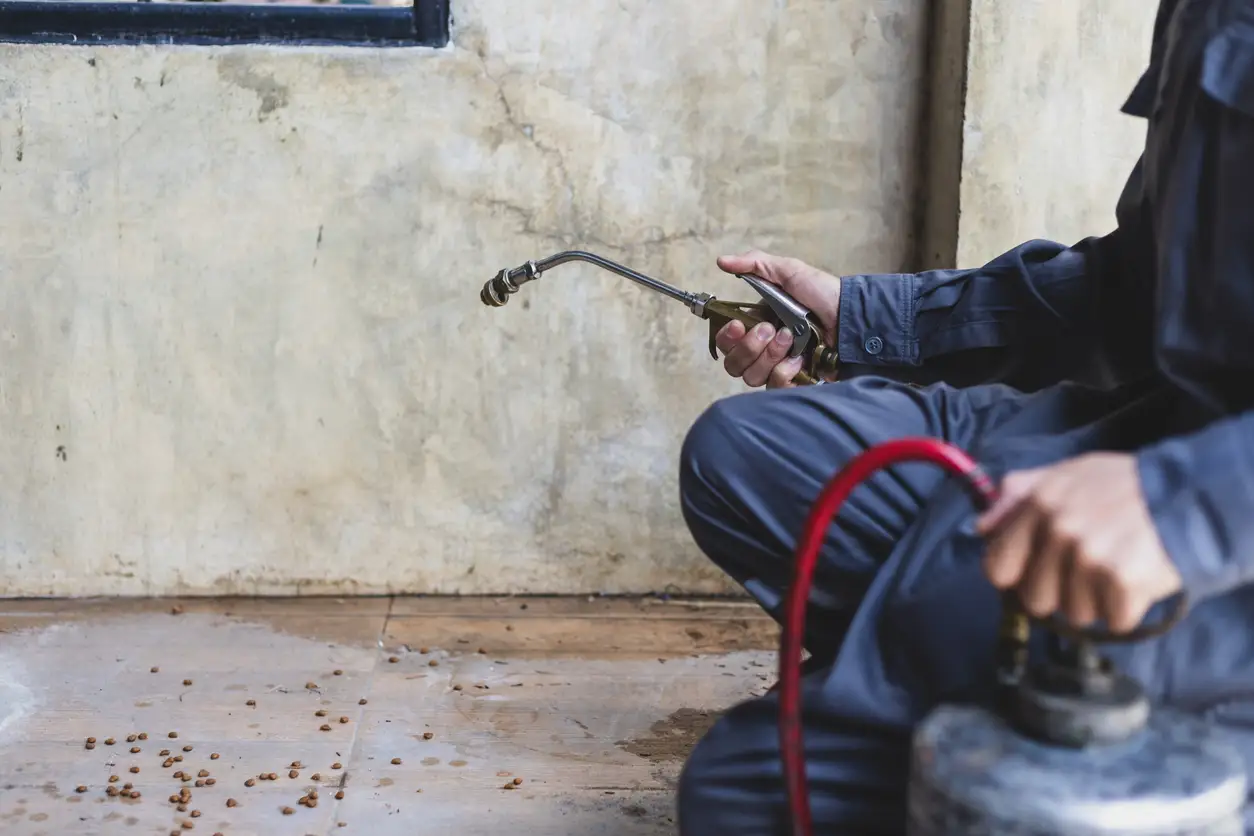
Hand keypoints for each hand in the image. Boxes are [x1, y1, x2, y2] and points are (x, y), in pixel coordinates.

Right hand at [712, 249, 841, 388]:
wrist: (850, 314)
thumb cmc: (822, 292)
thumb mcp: (788, 271)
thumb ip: (755, 265)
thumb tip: (722, 261)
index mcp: (756, 326)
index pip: (726, 344)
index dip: (726, 339)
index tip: (738, 325)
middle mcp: (763, 351)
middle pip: (734, 365)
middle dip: (749, 347)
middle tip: (771, 329)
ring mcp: (779, 368)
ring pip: (753, 377)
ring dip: (769, 356)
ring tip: (791, 339)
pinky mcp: (796, 382)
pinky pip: (776, 388)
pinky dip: (784, 373)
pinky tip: (799, 360)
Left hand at [975, 452, 1182, 633]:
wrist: (1191, 495)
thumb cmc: (1125, 486)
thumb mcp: (1067, 474)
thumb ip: (1019, 495)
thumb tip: (981, 526)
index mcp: (1037, 504)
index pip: (998, 567)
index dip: (1016, 576)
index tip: (1034, 572)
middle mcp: (1058, 531)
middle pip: (1036, 598)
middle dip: (1059, 591)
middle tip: (1087, 568)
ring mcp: (1089, 558)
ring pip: (1074, 613)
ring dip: (1095, 600)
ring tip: (1116, 568)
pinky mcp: (1122, 582)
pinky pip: (1111, 620)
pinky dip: (1126, 610)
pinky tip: (1136, 581)